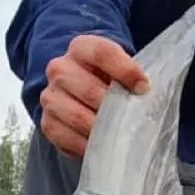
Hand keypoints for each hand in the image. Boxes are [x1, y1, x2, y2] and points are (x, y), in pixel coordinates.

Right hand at [39, 35, 148, 156]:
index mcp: (81, 48)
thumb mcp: (121, 68)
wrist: (83, 92)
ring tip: (119, 133)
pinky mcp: (48, 122)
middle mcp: (60, 69)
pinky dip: (88, 144)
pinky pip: (67, 137)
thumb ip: (133, 76)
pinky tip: (103, 145)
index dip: (125, 70)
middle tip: (131, 119)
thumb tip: (146, 94)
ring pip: (77, 116)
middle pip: (89, 89)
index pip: (101, 53)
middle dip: (114, 107)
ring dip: (101, 128)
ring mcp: (50, 96)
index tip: (144, 87)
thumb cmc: (109, 80)